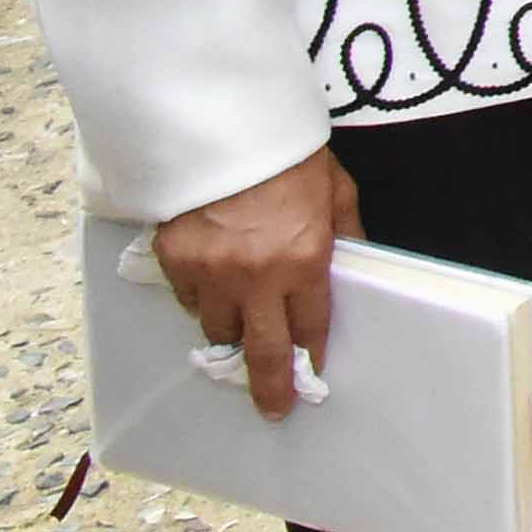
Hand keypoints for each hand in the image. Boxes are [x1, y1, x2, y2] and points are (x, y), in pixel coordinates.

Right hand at [154, 147, 357, 420]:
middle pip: (261, 351)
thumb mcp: (337, 190)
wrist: (225, 124)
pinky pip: (190, 298)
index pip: (310, 326)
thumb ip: (346, 234)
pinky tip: (214, 278)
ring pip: (218, 327)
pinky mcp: (174, 261)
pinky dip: (202, 296)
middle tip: (274, 407)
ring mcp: (211, 272)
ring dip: (233, 328)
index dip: (311, 352)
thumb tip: (357, 266)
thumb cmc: (288, 154)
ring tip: (243, 315)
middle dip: (269, 386)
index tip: (311, 373)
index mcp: (304, 259)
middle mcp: (257, 276)